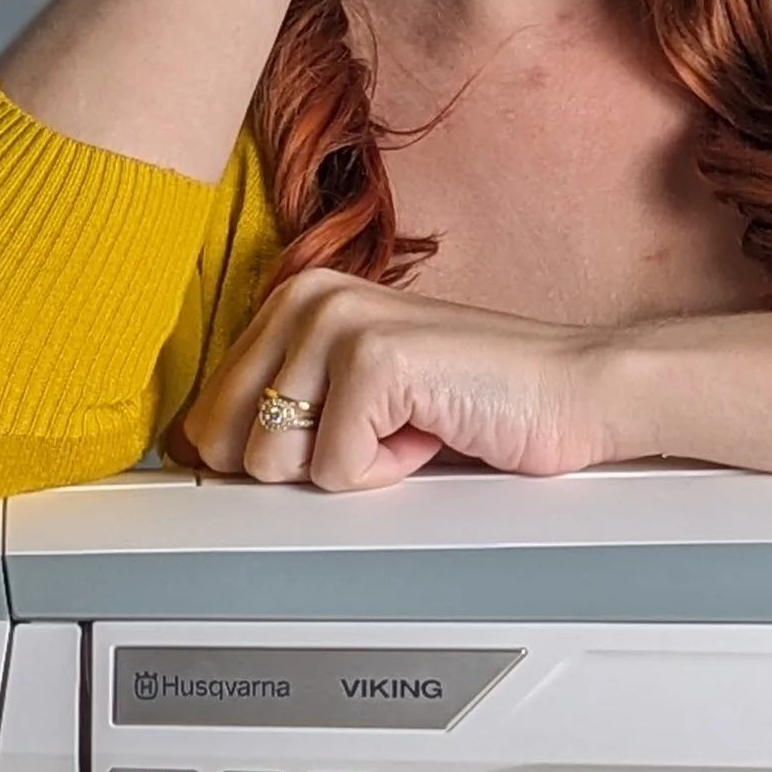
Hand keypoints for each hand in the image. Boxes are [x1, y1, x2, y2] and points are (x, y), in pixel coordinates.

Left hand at [179, 269, 635, 492]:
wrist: (570, 392)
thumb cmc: (475, 398)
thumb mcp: (357, 391)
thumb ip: (285, 403)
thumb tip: (201, 454)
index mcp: (293, 298)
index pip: (208, 412)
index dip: (269, 452)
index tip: (329, 442)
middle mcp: (307, 298)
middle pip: (233, 440)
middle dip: (305, 462)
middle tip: (376, 433)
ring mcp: (339, 323)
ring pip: (278, 461)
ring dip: (352, 466)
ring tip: (409, 426)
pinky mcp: (375, 360)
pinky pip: (335, 472)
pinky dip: (390, 473)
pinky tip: (433, 430)